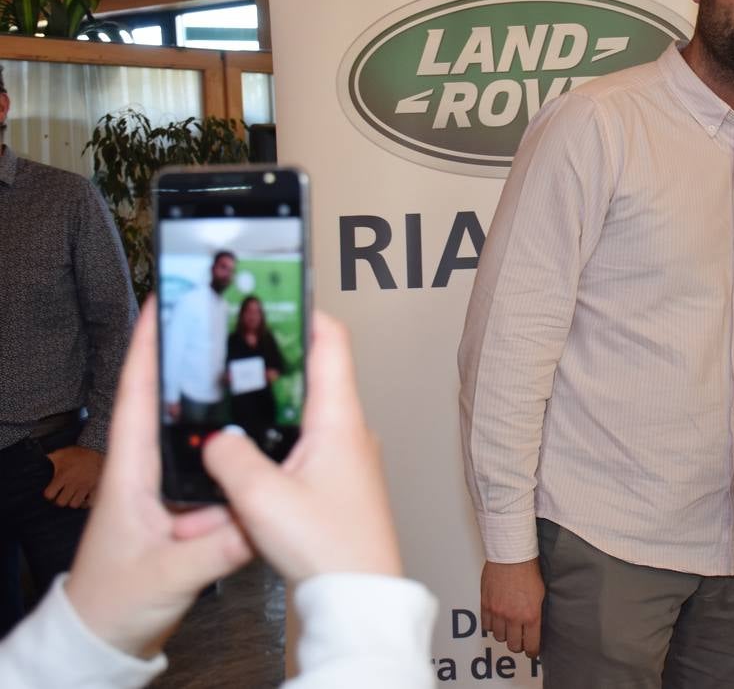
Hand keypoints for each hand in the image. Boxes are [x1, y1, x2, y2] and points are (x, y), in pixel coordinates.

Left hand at [44, 445, 103, 507]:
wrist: (97, 450)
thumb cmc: (77, 454)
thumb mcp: (60, 454)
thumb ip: (49, 458)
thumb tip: (35, 459)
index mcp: (63, 476)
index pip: (49, 494)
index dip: (49, 494)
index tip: (51, 492)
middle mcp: (73, 484)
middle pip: (61, 502)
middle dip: (60, 500)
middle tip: (62, 495)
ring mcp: (85, 487)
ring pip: (75, 504)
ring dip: (72, 501)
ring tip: (72, 497)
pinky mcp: (96, 487)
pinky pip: (90, 502)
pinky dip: (87, 502)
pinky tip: (85, 498)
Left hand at [65, 301, 252, 658]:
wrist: (106, 640)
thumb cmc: (114, 604)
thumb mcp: (167, 574)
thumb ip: (215, 549)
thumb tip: (258, 516)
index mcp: (131, 473)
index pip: (135, 395)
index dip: (147, 346)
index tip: (165, 303)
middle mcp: (149, 472)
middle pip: (171, 401)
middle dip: (194, 357)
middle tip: (224, 319)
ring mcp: (169, 489)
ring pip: (200, 434)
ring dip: (223, 402)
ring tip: (255, 366)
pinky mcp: (189, 510)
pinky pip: (220, 470)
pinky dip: (240, 451)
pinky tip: (267, 441)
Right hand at [203, 313, 401, 582]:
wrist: (360, 596)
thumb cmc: (330, 547)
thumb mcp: (262, 498)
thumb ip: (230, 459)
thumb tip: (216, 440)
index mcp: (340, 418)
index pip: (332, 342)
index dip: (306, 312)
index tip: (278, 295)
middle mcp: (350, 430)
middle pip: (315, 374)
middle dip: (276, 360)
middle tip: (241, 346)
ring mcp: (348, 456)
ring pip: (308, 414)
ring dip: (275, 405)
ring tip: (237, 397)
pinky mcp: (340, 483)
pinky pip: (307, 445)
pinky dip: (280, 440)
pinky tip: (251, 454)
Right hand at [481, 559, 543, 656]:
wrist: (511, 555)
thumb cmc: (528, 570)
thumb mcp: (540, 594)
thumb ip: (535, 613)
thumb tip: (534, 626)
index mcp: (530, 615)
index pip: (531, 645)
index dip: (532, 651)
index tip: (532, 651)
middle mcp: (513, 617)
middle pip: (513, 645)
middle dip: (518, 644)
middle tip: (521, 639)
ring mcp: (498, 612)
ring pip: (499, 637)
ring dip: (504, 634)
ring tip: (508, 627)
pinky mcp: (486, 605)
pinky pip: (487, 626)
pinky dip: (492, 625)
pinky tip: (497, 619)